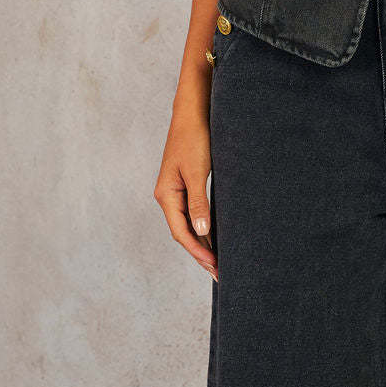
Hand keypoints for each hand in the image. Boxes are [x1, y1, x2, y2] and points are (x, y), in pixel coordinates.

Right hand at [154, 106, 217, 280]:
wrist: (193, 113)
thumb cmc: (195, 139)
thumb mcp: (197, 172)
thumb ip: (199, 202)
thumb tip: (202, 230)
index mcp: (166, 195)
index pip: (181, 233)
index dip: (197, 252)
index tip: (214, 266)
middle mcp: (168, 196)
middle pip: (183, 233)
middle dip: (200, 253)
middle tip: (219, 273)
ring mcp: (175, 192)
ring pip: (187, 225)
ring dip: (202, 244)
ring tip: (218, 262)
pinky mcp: (185, 186)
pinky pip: (193, 214)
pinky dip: (203, 229)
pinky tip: (214, 238)